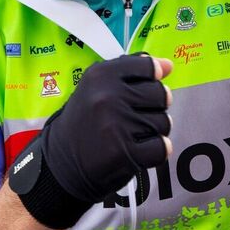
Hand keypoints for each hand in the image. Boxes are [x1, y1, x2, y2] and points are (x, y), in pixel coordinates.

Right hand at [10, 54, 172, 227]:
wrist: (61, 163)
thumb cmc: (84, 121)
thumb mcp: (97, 87)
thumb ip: (131, 71)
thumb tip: (168, 65)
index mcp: (100, 75)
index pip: (147, 66)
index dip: (154, 77)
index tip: (146, 86)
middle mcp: (108, 96)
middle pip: (161, 94)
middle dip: (155, 107)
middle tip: (136, 116)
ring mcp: (116, 124)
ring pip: (163, 122)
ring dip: (154, 131)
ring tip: (132, 135)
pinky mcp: (125, 152)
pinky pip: (161, 147)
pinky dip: (156, 151)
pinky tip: (139, 150)